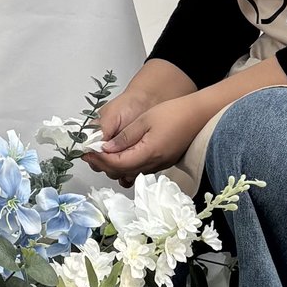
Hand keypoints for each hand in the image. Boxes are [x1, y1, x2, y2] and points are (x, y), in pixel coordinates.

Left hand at [84, 95, 209, 180]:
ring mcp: (159, 165)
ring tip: (101, 152)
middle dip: (103, 164)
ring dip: (114, 165)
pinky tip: (119, 152)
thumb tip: (106, 149)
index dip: (100, 159)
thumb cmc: (173, 113)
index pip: (117, 164)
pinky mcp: (162, 162)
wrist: (199, 115)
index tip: (87, 151)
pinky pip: (140, 168)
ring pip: (130, 172)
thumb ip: (125, 137)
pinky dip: (126, 164)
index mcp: (148, 153)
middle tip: (89, 153)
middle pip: (122, 172)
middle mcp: (154, 164)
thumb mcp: (144, 121)